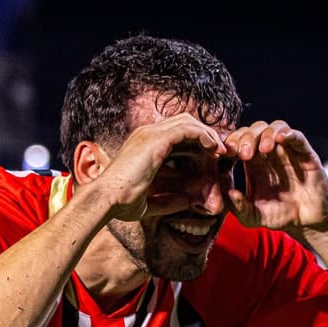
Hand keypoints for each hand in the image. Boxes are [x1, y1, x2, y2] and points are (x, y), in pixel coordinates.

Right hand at [93, 113, 226, 220]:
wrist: (107, 199)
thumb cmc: (120, 203)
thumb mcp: (148, 203)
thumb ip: (167, 201)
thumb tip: (185, 202)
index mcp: (143, 145)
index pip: (174, 133)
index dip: (195, 142)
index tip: (211, 157)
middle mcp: (146, 134)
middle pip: (183, 121)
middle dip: (204, 133)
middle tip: (220, 150)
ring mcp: (150, 134)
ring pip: (188, 121)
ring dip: (207, 134)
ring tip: (221, 149)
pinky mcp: (156, 139)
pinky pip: (187, 129)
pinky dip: (203, 136)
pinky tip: (213, 149)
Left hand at [224, 120, 327, 232]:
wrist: (307, 222)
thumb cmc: (278, 216)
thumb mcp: (252, 217)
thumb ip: (238, 208)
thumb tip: (230, 193)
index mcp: (253, 164)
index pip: (238, 143)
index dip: (230, 144)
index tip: (223, 154)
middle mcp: (270, 154)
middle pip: (254, 131)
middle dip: (246, 138)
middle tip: (243, 154)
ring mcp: (288, 152)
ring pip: (275, 127)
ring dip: (266, 134)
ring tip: (263, 149)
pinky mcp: (306, 155)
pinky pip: (298, 137)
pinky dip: (289, 133)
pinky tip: (280, 138)